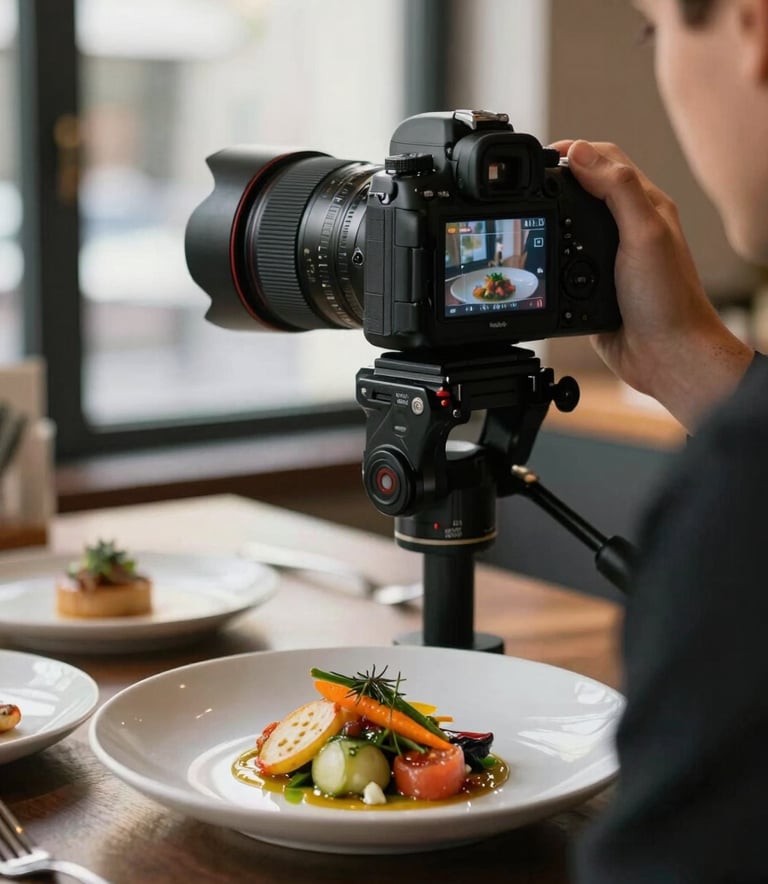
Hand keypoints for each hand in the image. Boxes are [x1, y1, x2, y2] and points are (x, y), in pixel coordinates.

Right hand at [550, 139, 752, 431]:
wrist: (664, 354)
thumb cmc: (666, 298)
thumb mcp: (644, 233)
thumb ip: (616, 190)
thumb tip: (580, 153)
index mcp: (646, 205)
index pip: (607, 160)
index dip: (575, 151)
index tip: (543, 155)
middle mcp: (629, 227)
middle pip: (587, 188)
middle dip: (558, 179)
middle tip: (528, 182)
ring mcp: (610, 256)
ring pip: (574, 224)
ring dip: (552, 215)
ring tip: (529, 212)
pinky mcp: (593, 285)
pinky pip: (567, 260)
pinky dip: (551, 252)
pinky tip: (540, 253)